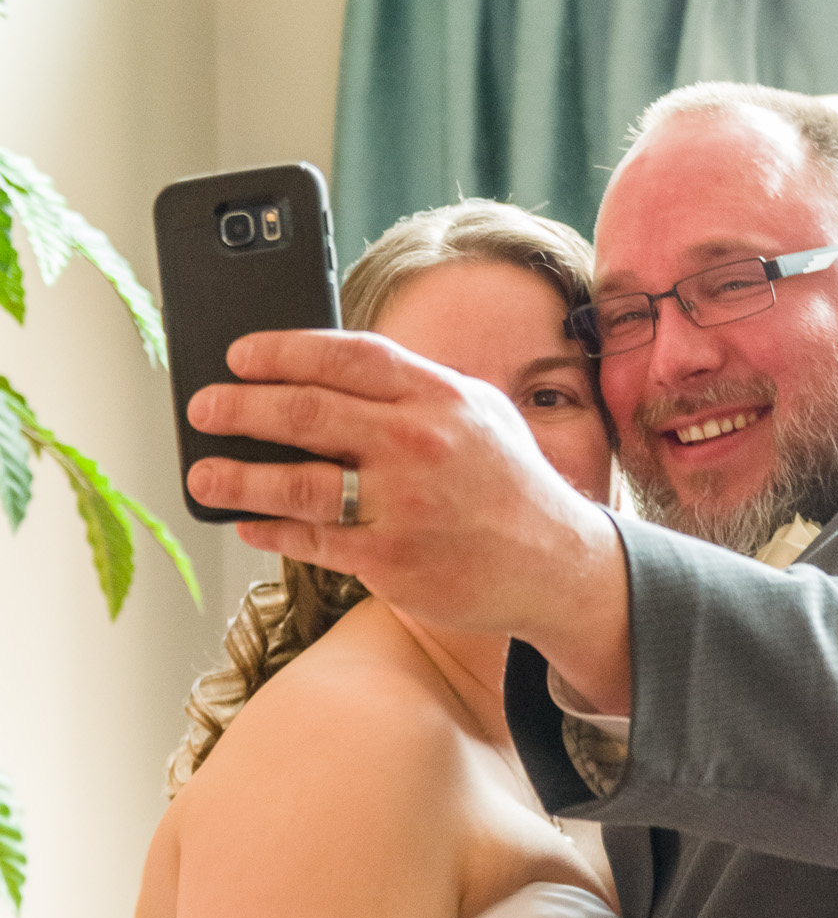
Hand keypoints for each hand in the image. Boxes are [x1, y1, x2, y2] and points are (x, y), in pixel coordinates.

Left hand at [183, 332, 630, 708]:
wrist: (555, 566)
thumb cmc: (509, 486)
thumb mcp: (480, 414)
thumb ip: (416, 388)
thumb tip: (331, 376)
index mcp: (438, 395)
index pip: (344, 358)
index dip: (281, 351)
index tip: (238, 355)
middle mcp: (418, 444)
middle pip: (307, 413)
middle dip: (240, 407)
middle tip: (203, 407)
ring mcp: (403, 505)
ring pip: (297, 481)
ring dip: (238, 475)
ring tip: (203, 473)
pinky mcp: (391, 561)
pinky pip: (313, 539)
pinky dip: (272, 529)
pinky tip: (248, 522)